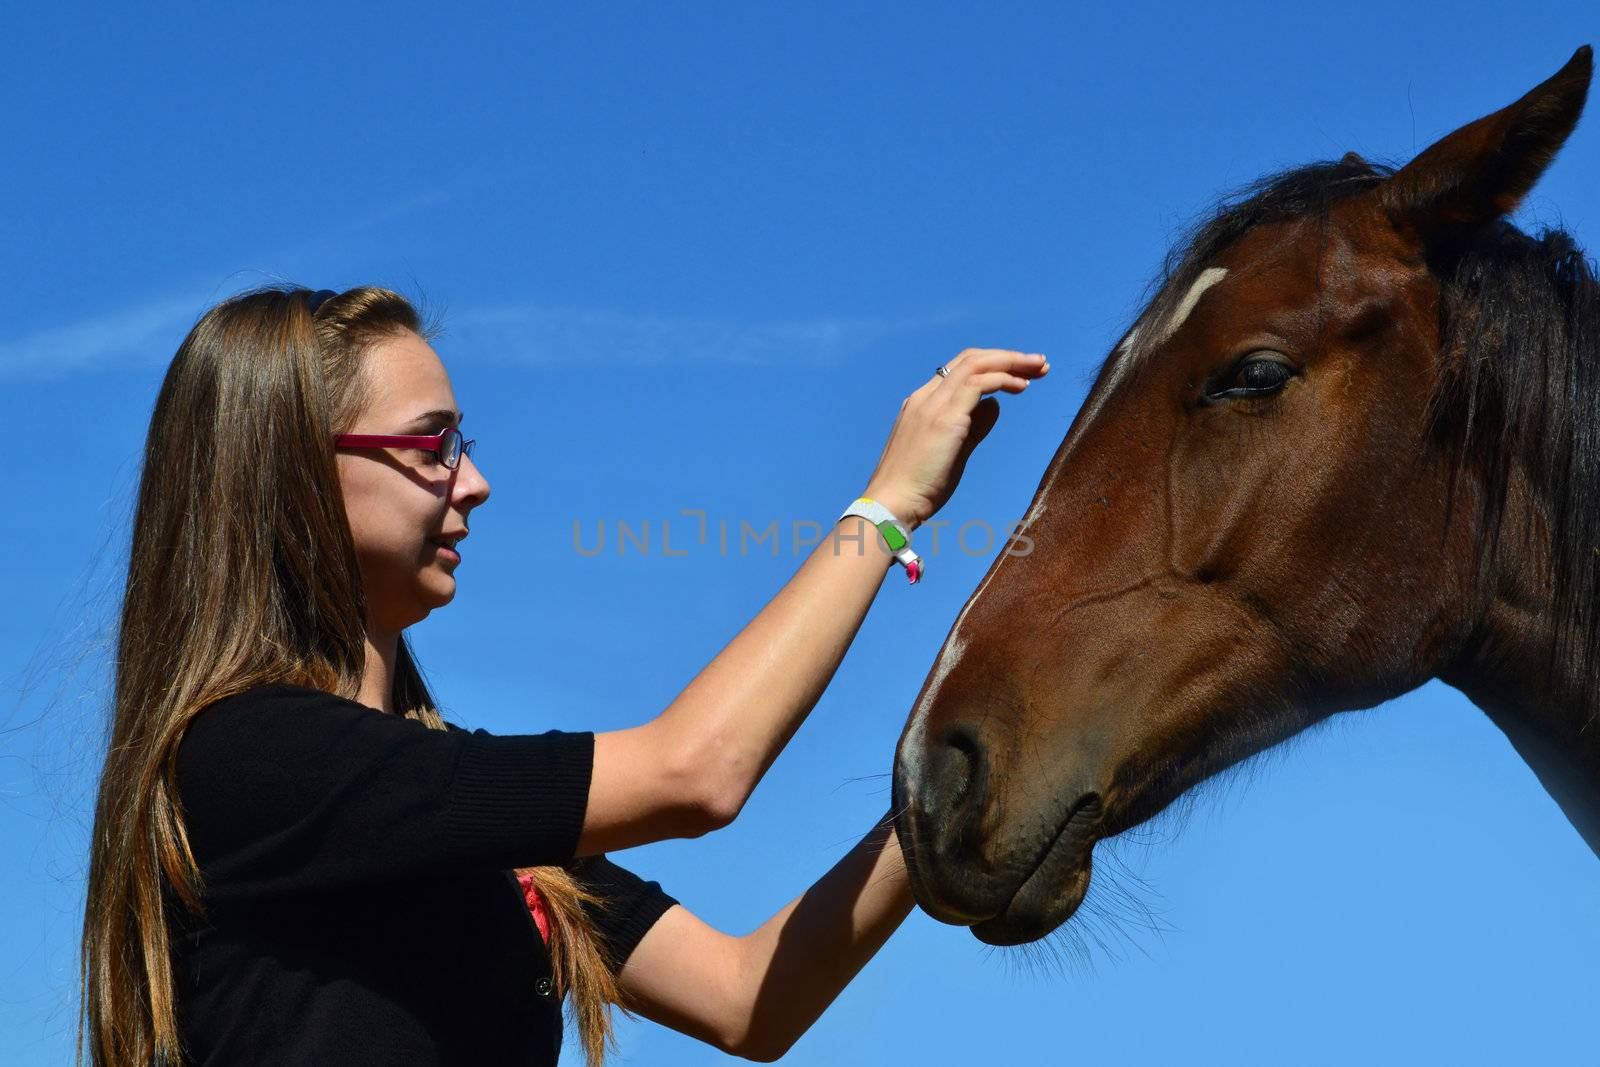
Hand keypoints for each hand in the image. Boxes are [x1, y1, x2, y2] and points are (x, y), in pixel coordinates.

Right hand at [862, 348, 1048, 528]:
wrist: (893, 503)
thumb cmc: (919, 486)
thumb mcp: (953, 449)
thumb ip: (973, 425)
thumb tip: (994, 405)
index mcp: (922, 402)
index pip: (960, 369)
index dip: (994, 365)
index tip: (1023, 374)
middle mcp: (926, 396)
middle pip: (971, 358)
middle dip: (1008, 356)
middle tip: (1040, 363)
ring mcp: (933, 404)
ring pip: (976, 364)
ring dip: (1012, 362)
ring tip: (1040, 368)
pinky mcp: (945, 418)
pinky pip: (978, 384)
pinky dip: (1003, 379)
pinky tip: (1022, 386)